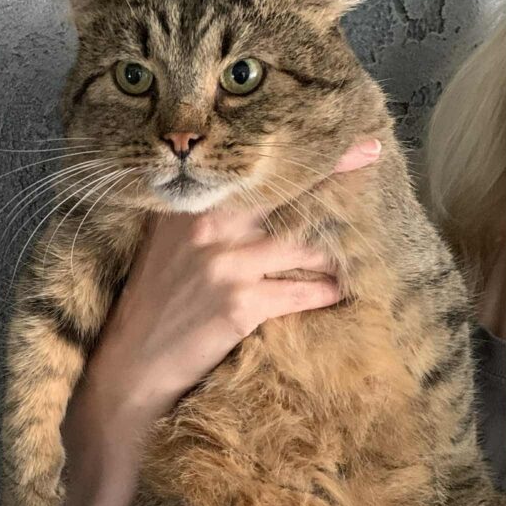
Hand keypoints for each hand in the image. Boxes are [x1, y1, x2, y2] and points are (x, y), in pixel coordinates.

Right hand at [71, 138, 381, 445]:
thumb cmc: (154, 305)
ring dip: (336, 248)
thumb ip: (204, 218)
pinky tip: (338, 291)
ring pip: (303, 244)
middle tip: (373, 160)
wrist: (132, 365)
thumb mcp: (167, 247)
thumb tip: (255, 198)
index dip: (306, 154)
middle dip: (336, 178)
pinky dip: (325, 291)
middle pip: (288, 195)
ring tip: (360, 246)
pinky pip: (301, 291)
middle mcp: (207, 225)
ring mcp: (225, 263)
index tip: (352, 140)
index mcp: (190, 206)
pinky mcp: (240, 303)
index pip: (255, 172)